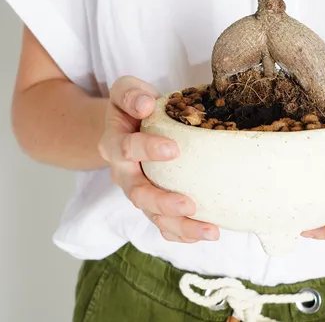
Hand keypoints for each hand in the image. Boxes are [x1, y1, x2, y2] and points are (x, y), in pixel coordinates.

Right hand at [98, 76, 219, 242]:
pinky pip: (163, 225)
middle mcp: (123, 174)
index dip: (148, 150)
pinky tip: (205, 234)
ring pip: (153, 216)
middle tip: (189, 204)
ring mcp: (137, 192)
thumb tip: (146, 104)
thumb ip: (132, 94)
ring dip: (180, 225)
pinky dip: (182, 234)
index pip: (127, 149)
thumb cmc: (132, 106)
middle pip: (138, 194)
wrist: (124, 126)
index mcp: (114, 144)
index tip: (174, 149)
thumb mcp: (126, 90)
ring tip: (210, 230)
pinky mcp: (152, 204)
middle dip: (162, 201)